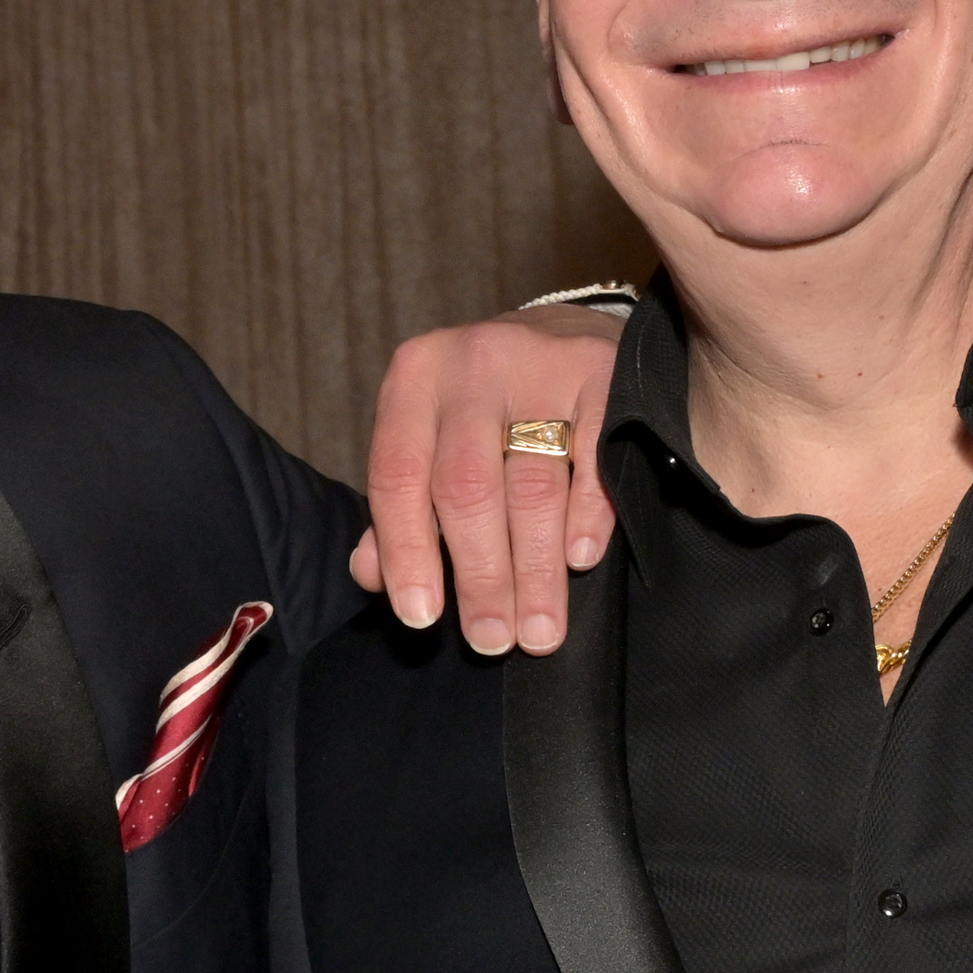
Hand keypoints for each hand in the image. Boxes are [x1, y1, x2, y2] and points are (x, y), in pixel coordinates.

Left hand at [347, 301, 622, 652]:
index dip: (407, 553)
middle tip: (493, 640)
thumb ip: (401, 508)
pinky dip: (586, 516)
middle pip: (466, 487)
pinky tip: (580, 561)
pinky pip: (594, 457)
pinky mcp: (601, 373)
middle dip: (480, 576)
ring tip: (540, 630)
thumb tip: (371, 576)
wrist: (566, 333)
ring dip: (535, 569)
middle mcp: (470, 363)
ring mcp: (538, 363)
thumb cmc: (487, 407)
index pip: (397, 478)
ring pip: (532, 483)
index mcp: (413, 380)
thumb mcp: (432, 439)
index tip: (422, 619)